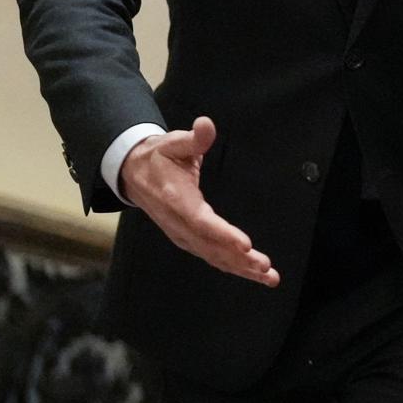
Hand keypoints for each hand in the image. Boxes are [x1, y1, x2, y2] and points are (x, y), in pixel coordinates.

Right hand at [120, 117, 278, 286]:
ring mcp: (183, 235)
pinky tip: (253, 274)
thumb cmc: (158, 158)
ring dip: (241, 269)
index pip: (201, 221)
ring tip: (268, 276)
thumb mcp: (173, 143)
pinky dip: (233, 267)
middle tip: (265, 267)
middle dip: (238, 259)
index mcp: (176, 199)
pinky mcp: (188, 240)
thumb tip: (206, 125)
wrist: (134, 174)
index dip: (223, 235)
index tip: (245, 244)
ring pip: (213, 256)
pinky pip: (212, 257)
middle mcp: (179, 223)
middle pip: (210, 246)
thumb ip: (193, 138)